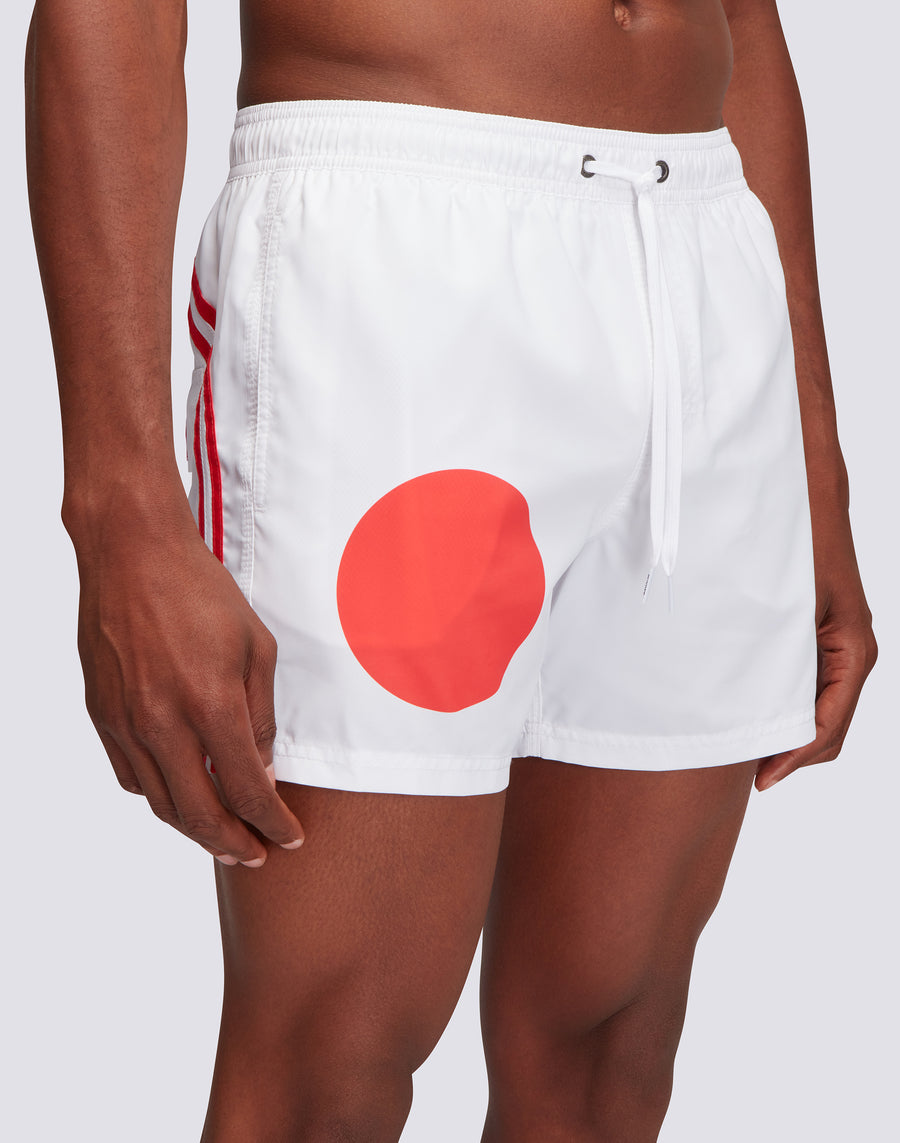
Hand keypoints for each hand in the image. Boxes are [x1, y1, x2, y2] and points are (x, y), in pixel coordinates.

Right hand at [72, 495, 304, 865]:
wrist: (132, 554)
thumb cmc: (201, 592)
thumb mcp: (256, 648)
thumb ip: (260, 715)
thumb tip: (261, 768)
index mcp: (211, 705)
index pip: (248, 791)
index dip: (273, 824)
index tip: (290, 838)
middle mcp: (163, 724)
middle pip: (201, 815)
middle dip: (234, 844)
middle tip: (258, 855)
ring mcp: (126, 723)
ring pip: (161, 803)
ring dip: (195, 830)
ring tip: (223, 838)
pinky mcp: (102, 715)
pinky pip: (131, 776)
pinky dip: (159, 796)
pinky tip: (181, 794)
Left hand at [755, 505, 876, 791]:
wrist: (805, 496)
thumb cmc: (796, 543)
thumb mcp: (783, 607)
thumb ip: (775, 659)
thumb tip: (752, 711)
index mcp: (851, 653)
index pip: (826, 728)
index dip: (792, 758)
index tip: (759, 779)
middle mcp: (852, 654)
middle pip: (827, 729)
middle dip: (789, 754)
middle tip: (745, 772)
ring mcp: (840, 646)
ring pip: (819, 709)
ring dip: (786, 732)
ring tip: (743, 749)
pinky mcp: (822, 636)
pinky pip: (810, 685)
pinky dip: (786, 706)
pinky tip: (751, 710)